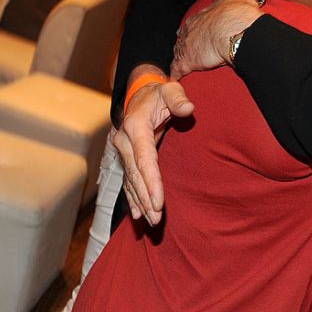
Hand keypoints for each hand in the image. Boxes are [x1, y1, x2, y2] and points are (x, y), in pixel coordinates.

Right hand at [111, 75, 193, 224]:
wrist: (140, 93)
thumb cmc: (159, 93)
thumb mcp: (170, 89)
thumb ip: (178, 98)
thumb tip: (189, 108)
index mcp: (135, 127)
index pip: (144, 159)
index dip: (151, 181)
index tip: (159, 201)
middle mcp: (124, 141)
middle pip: (135, 175)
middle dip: (146, 198)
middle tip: (156, 219)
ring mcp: (123, 150)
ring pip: (131, 181)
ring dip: (140, 201)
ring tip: (151, 221)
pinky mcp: (126, 157)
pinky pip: (129, 180)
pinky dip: (133, 197)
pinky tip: (138, 213)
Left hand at [171, 0, 263, 79]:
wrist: (234, 30)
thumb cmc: (237, 14)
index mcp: (202, 16)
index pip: (194, 23)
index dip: (198, 29)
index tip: (201, 33)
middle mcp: (190, 28)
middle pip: (183, 36)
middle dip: (187, 42)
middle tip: (192, 48)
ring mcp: (186, 44)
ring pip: (178, 51)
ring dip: (180, 57)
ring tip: (182, 62)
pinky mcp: (186, 61)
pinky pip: (177, 69)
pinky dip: (176, 73)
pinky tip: (175, 77)